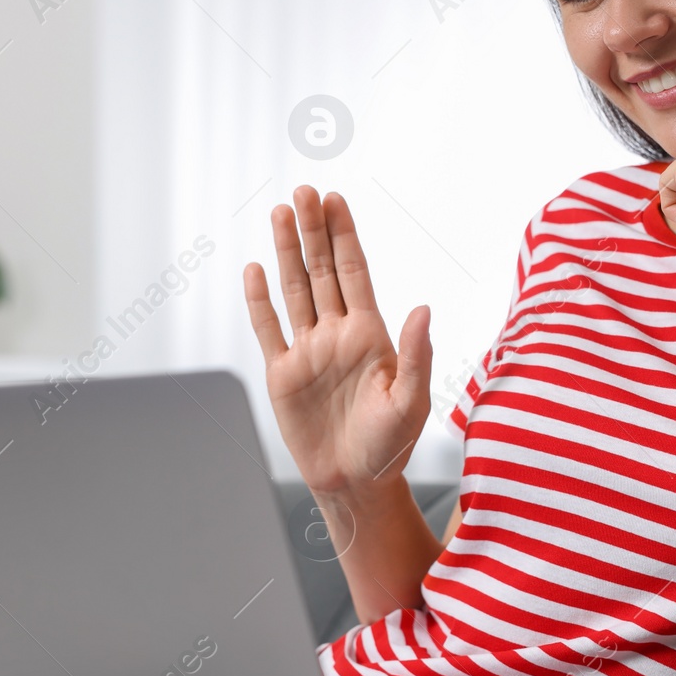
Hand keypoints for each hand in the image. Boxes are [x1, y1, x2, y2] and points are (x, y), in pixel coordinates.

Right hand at [242, 187, 430, 498]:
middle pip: (322, 271)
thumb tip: (421, 308)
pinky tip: (254, 270)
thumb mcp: (412, 402)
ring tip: (279, 213)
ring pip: (295, 290)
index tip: (335, 200)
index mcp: (371, 334)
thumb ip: (416, 355)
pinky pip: (269, 329)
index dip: (344, 236)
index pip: (355, 272)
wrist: (356, 484)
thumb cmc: (392, 446)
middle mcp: (338, 334)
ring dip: (286, 252)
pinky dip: (260, 300)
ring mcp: (309, 351)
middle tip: (303, 192)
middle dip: (312, 231)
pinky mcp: (283, 375)